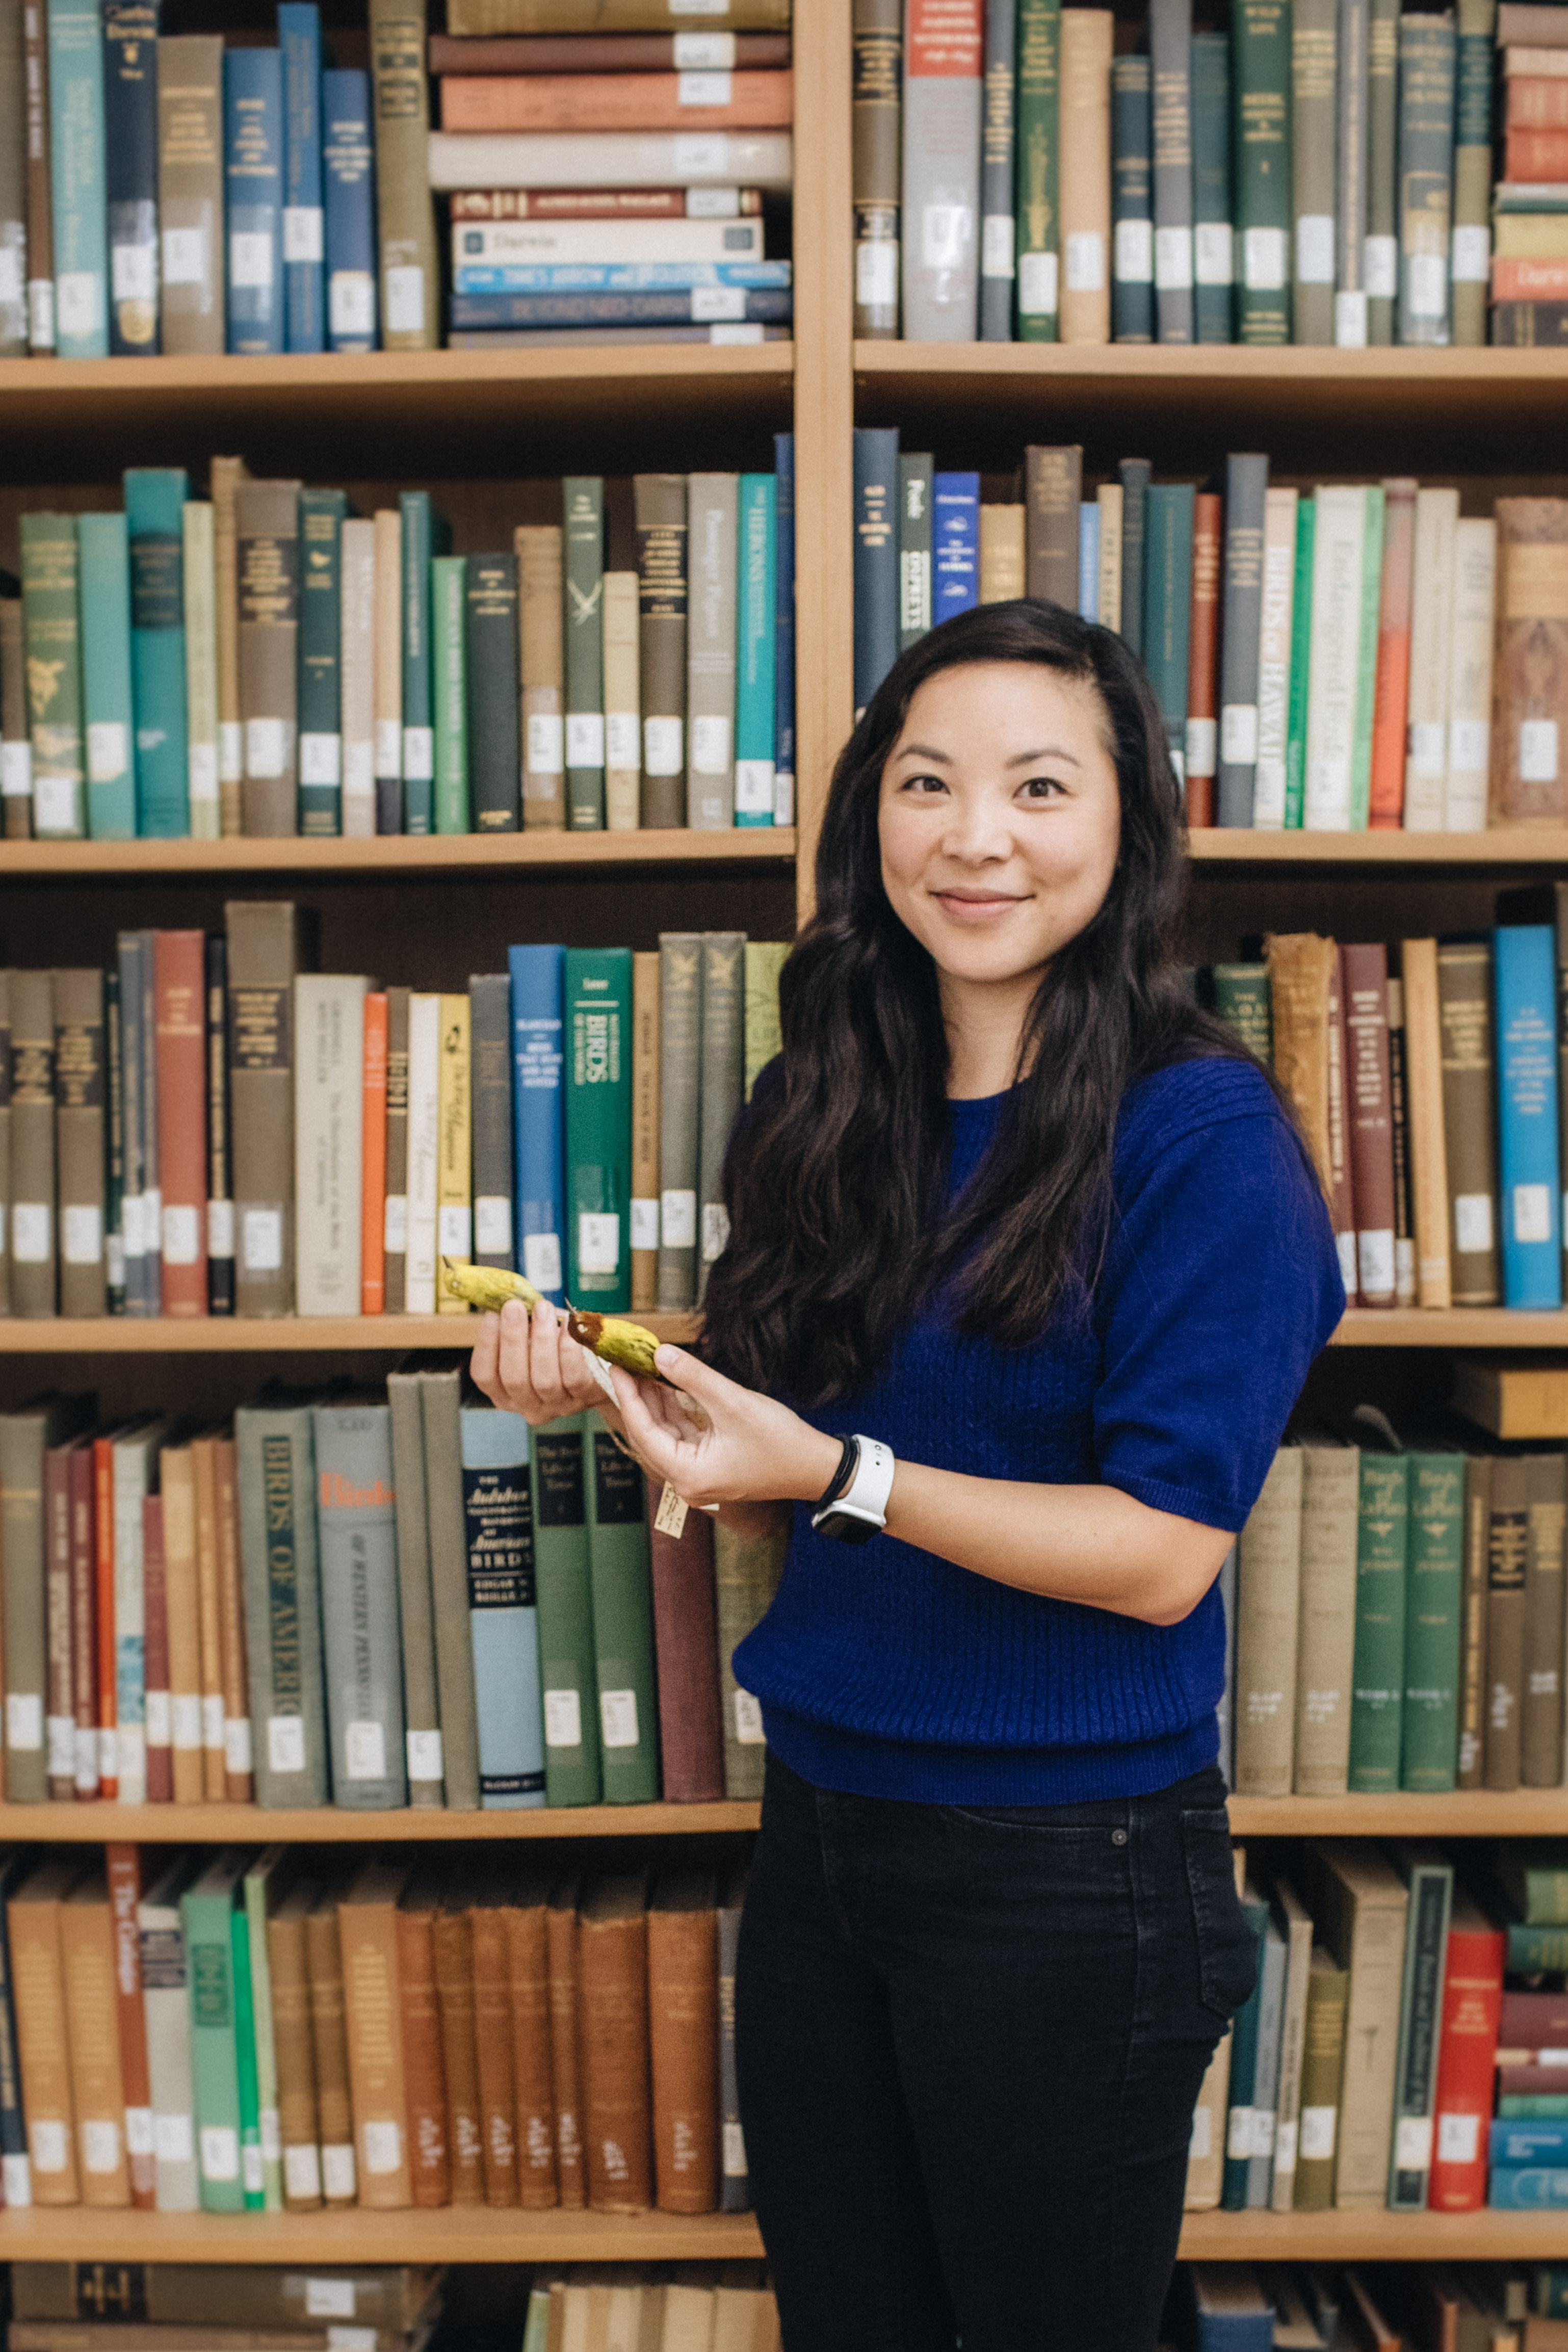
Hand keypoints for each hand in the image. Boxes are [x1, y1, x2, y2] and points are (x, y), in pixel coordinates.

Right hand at [470, 1296, 624, 1429]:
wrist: (596, 1365)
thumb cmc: (554, 1346)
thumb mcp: (530, 1337)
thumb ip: (516, 1324)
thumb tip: (505, 1298)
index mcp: (504, 1393)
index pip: (485, 1376)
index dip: (486, 1345)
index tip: (492, 1314)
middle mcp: (527, 1405)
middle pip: (514, 1379)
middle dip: (512, 1339)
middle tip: (514, 1307)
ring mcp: (556, 1406)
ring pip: (544, 1380)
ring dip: (542, 1340)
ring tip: (543, 1309)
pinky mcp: (582, 1398)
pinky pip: (573, 1376)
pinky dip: (569, 1349)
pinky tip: (568, 1325)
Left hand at [610, 1346, 841, 1509]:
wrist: (816, 1467)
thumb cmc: (781, 1443)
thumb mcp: (734, 1403)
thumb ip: (694, 1377)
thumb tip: (660, 1354)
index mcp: (688, 1475)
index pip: (644, 1432)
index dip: (629, 1396)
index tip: (617, 1366)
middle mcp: (688, 1481)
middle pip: (650, 1435)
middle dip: (639, 1398)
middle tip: (626, 1363)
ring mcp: (699, 1475)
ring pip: (666, 1434)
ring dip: (656, 1403)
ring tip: (643, 1368)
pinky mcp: (710, 1465)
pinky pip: (683, 1436)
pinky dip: (675, 1412)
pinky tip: (667, 1387)